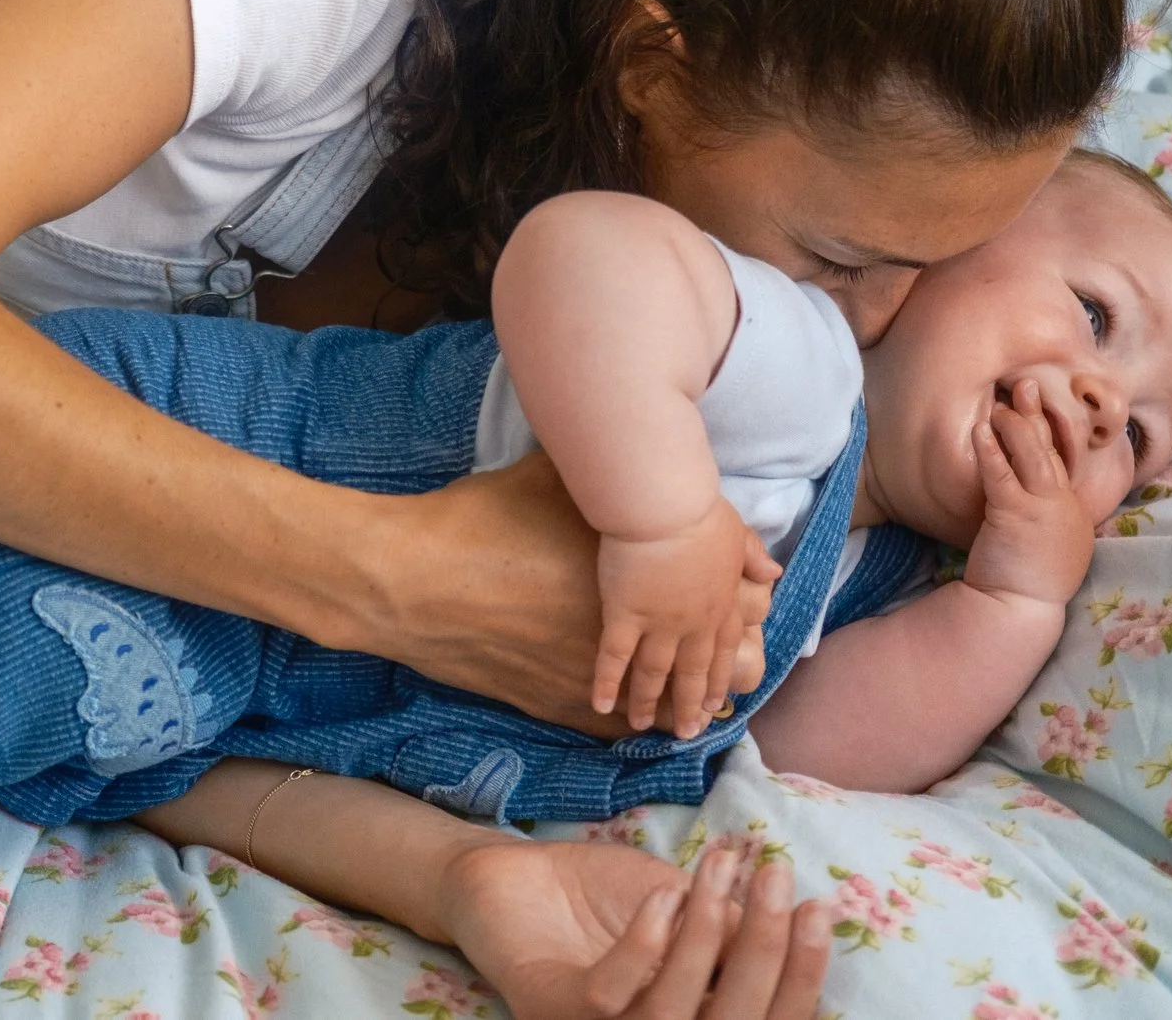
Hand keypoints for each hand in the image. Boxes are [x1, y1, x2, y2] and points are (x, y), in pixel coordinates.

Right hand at [369, 456, 772, 733]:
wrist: (417, 580)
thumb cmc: (481, 520)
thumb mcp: (547, 479)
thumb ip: (593, 476)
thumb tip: (612, 447)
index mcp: (641, 572)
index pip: (726, 598)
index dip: (748, 599)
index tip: (754, 591)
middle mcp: (631, 629)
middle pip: (715, 659)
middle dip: (733, 656)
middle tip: (742, 651)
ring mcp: (599, 673)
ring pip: (672, 699)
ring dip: (694, 698)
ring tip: (712, 700)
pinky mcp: (561, 702)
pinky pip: (618, 721)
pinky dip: (635, 720)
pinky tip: (648, 724)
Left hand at [438, 841, 830, 1019]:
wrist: (509, 874)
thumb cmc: (600, 899)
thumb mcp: (682, 909)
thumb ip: (730, 932)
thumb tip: (797, 930)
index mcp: (686, 1019)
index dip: (798, 975)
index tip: (820, 909)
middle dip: (764, 950)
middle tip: (777, 877)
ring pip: (673, 1012)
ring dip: (705, 934)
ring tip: (718, 869)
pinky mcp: (551, 1009)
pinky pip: (610, 995)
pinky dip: (644, 943)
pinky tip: (662, 897)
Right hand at [594, 497, 773, 737]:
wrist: (664, 508)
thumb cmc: (700, 513)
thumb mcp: (738, 534)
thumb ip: (754, 558)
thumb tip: (773, 574)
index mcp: (721, 605)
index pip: (723, 652)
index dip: (718, 680)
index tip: (716, 704)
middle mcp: (693, 624)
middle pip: (692, 672)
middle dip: (689, 704)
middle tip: (687, 732)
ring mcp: (658, 624)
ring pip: (654, 672)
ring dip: (648, 702)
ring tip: (641, 726)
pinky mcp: (624, 615)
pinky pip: (614, 657)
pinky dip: (608, 682)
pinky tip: (601, 705)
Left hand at [961, 379, 1097, 612]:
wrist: (1017, 610)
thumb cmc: (1022, 577)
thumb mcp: (1040, 538)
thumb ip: (1039, 511)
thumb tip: (1018, 485)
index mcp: (1073, 511)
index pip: (1065, 461)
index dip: (1052, 431)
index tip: (1042, 404)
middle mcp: (1066, 506)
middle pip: (1054, 450)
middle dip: (1039, 414)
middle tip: (1026, 383)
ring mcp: (1045, 511)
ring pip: (1033, 455)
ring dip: (1016, 425)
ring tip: (1001, 402)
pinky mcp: (1016, 517)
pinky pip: (1002, 476)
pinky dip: (991, 451)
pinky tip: (980, 432)